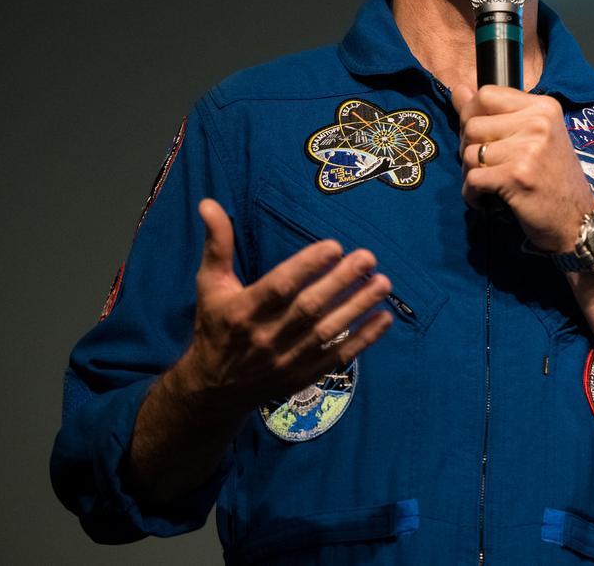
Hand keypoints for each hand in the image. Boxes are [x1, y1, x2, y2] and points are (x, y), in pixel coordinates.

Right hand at [173, 198, 393, 415]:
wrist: (213, 390)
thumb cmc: (215, 326)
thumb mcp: (210, 286)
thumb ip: (217, 245)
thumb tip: (209, 203)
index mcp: (243, 310)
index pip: (279, 286)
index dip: (307, 266)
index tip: (335, 246)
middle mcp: (265, 337)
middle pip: (309, 307)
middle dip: (341, 281)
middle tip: (368, 256)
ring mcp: (287, 359)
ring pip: (328, 332)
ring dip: (358, 306)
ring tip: (384, 283)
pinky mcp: (303, 376)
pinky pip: (338, 357)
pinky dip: (364, 339)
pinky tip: (384, 318)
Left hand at [452, 84, 593, 253]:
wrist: (577, 220)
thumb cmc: (553, 179)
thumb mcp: (533, 137)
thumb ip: (494, 114)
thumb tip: (457, 90)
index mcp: (543, 107)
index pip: (486, 94)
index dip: (472, 115)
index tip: (483, 137)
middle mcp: (538, 123)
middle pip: (472, 124)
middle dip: (470, 149)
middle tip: (490, 167)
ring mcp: (528, 149)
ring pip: (469, 152)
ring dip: (472, 174)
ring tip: (492, 184)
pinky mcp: (516, 176)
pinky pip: (472, 178)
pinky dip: (473, 194)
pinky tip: (489, 200)